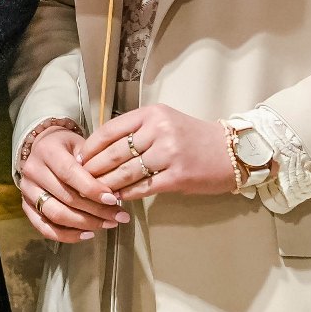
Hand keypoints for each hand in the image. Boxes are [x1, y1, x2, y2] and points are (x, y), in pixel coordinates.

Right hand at [18, 123, 129, 242]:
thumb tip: (112, 192)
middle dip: (96, 210)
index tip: (113, 199)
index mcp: (47, 151)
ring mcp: (27, 190)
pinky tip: (88, 234)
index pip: (69, 173)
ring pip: (56, 215)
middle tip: (118, 216)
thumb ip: (93, 164)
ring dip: (85, 224)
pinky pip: (45, 228)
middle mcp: (33, 171)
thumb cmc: (67, 146)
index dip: (92, 189)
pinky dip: (67, 235)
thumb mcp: (81, 145)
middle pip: (65, 197)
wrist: (42, 147)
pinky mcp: (26, 206)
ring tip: (108, 224)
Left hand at [80, 105, 245, 200]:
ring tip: (95, 192)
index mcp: (153, 114)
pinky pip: (144, 187)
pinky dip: (128, 194)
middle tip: (80, 179)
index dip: (91, 147)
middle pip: (115, 153)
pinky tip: (118, 197)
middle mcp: (159, 130)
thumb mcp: (165, 122)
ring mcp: (169, 153)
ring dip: (107, 184)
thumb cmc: (194, 138)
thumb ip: (138, 131)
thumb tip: (102, 149)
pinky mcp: (178, 176)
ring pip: (126, 172)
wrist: (231, 151)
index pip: (111, 129)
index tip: (79, 158)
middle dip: (94, 168)